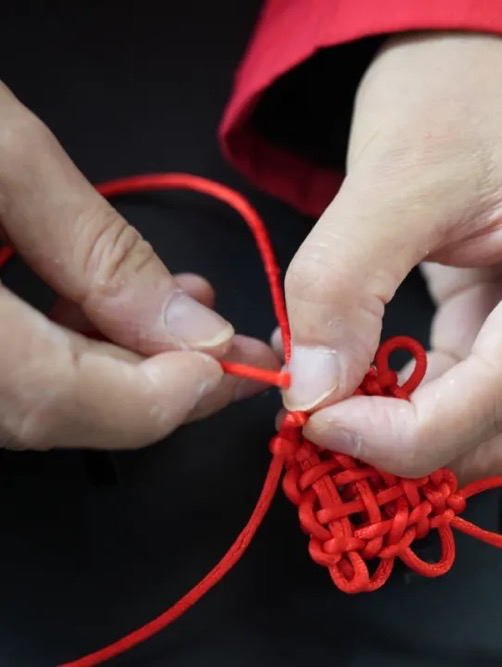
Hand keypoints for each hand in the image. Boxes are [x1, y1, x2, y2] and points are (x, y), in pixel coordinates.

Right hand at [0, 81, 277, 450]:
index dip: (163, 398)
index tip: (235, 364)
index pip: (57, 400)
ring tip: (180, 311)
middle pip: (45, 411)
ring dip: (116, 366)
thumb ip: (94, 247)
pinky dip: (59, 351)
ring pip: (20, 400)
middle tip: (230, 349)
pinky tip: (100, 308)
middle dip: (156, 383)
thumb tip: (189, 329)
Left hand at [280, 33, 501, 480]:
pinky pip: (493, 390)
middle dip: (412, 438)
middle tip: (316, 418)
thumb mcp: (396, 170)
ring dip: (417, 422)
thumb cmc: (472, 79)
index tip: (317, 424)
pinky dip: (429, 396)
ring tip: (336, 390)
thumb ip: (343, 283)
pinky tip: (373, 374)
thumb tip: (312, 393)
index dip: (408, 433)